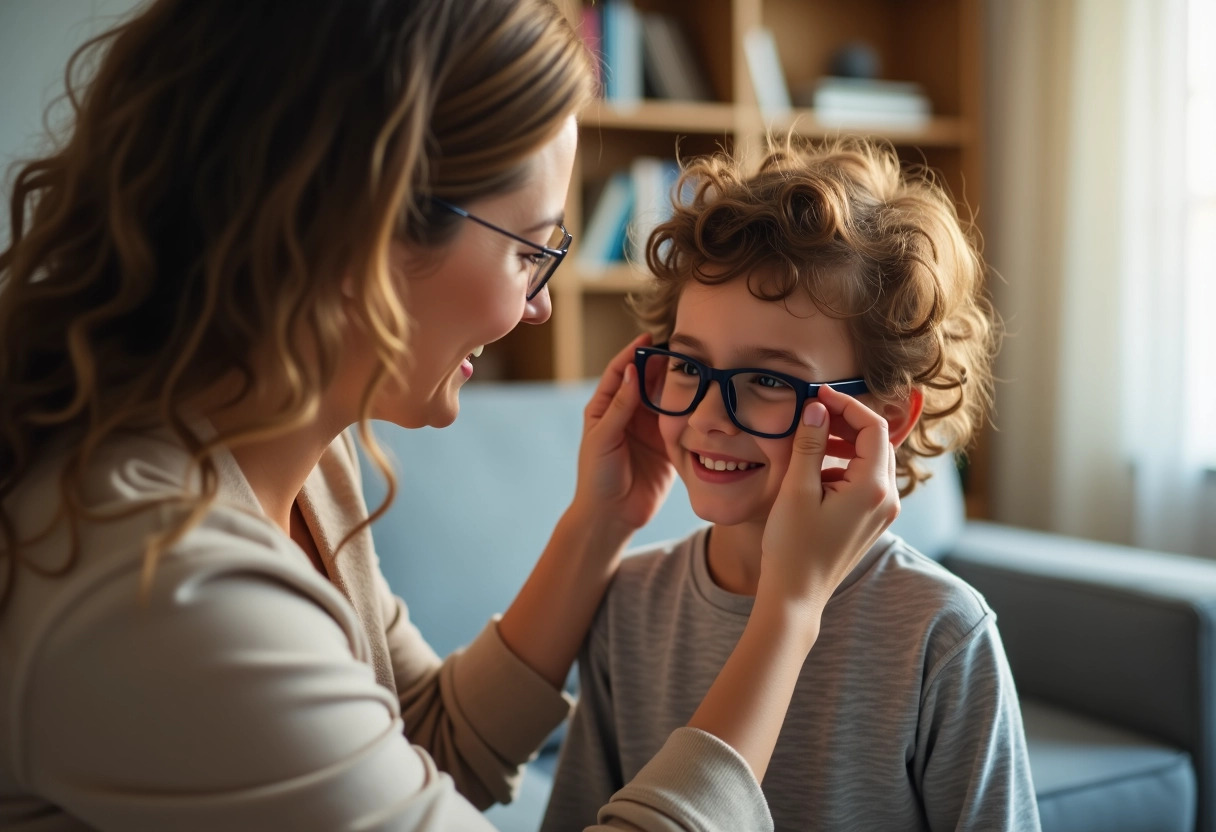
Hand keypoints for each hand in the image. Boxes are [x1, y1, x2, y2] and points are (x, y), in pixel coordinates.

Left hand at [571, 333, 675, 534]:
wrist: (612, 517)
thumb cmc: (597, 477)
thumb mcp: (603, 438)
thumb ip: (620, 407)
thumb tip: (633, 372)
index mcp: (605, 409)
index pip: (621, 373)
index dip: (634, 353)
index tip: (650, 337)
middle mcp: (628, 415)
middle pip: (646, 381)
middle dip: (661, 363)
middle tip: (681, 347)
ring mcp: (649, 430)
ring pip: (665, 399)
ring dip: (677, 383)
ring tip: (695, 365)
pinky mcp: (667, 447)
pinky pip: (679, 423)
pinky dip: (689, 410)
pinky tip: (703, 397)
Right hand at [758, 384, 899, 626]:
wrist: (796, 595)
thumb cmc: (793, 546)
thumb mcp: (797, 489)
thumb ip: (810, 444)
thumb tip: (816, 408)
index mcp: (873, 488)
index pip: (873, 428)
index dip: (847, 405)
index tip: (818, 396)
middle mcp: (887, 499)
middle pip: (877, 442)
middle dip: (847, 422)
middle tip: (813, 414)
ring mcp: (882, 513)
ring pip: (872, 461)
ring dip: (845, 444)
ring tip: (811, 440)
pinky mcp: (870, 521)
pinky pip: (865, 481)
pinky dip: (844, 466)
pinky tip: (814, 470)